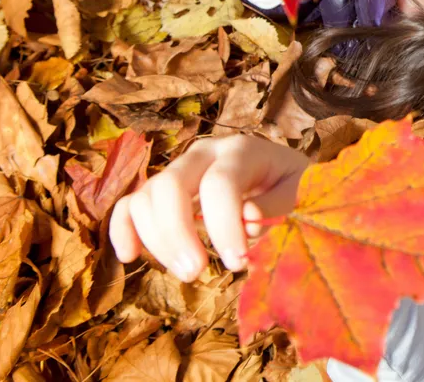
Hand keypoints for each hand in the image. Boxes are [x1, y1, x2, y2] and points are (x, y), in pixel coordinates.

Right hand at [109, 135, 310, 280]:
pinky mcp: (162, 191)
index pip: (220, 184)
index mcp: (242, 150)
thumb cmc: (293, 185)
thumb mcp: (300, 191)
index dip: (223, 226)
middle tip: (197, 273)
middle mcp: (204, 153)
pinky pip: (129, 204)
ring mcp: (179, 170)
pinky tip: (129, 257)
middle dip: (178, 234)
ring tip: (188, 273)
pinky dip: (122, 229)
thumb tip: (246, 218)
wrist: (283, 174)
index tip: (238, 263)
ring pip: (146, 197)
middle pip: (170, 185)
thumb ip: (278, 204)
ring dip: (157, 240)